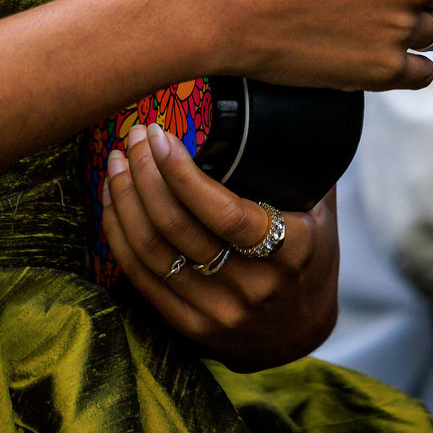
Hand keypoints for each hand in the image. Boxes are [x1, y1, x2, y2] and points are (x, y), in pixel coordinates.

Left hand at [99, 120, 337, 371]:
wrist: (303, 331)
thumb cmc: (310, 252)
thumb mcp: (320, 209)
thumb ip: (297, 164)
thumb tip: (272, 101)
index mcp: (291, 251)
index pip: (225, 212)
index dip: (182, 174)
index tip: (161, 136)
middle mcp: (254, 287)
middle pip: (178, 226)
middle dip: (145, 172)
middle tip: (136, 137)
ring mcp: (220, 312)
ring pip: (153, 250)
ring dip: (125, 198)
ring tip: (118, 161)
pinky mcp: (192, 327)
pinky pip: (141, 276)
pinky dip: (118, 233)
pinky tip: (112, 200)